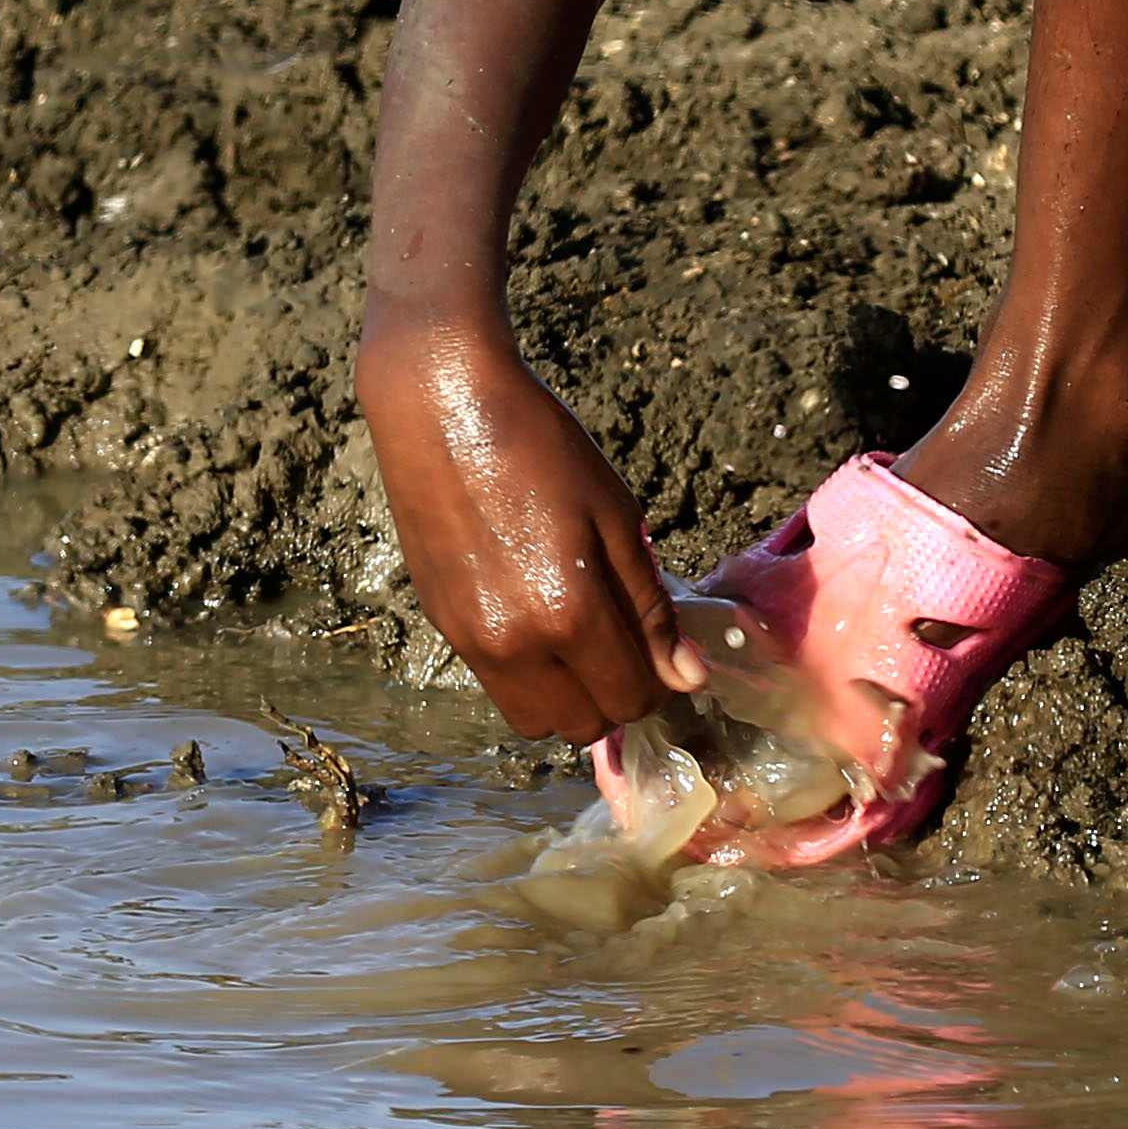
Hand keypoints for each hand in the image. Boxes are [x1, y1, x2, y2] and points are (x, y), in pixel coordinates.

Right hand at [357, 322, 700, 742]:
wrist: (440, 402)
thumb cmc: (541, 445)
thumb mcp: (616, 517)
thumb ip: (650, 607)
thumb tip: (687, 677)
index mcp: (567, 613)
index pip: (631, 698)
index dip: (659, 681)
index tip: (663, 647)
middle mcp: (513, 644)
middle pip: (582, 725)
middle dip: (613, 696)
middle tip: (623, 641)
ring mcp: (468, 640)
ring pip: (534, 720)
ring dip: (567, 696)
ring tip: (579, 635)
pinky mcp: (440, 624)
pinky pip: (496, 684)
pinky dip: (529, 673)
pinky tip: (536, 611)